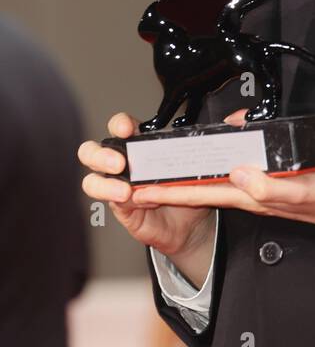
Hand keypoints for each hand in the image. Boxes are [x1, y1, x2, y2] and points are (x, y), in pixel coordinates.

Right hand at [78, 112, 214, 258]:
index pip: (118, 127)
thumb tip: (191, 139)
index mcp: (135, 144)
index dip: (118, 124)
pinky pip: (113, 203)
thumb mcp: (186, 164)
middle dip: (99, 155)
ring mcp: (115, 186)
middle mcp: (120, 163)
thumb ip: (181, 152)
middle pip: (90, 152)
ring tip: (124, 191)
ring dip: (104, 185)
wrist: (191, 221)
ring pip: (92, 181)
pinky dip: (127, 202)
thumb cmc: (185, 186)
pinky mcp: (119, 207)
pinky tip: (141, 201)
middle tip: (118, 163)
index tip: (126, 128)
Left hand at [126, 108, 314, 236]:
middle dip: (170, 186)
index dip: (169, 191)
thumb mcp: (302, 187)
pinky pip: (238, 174)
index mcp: (251, 195)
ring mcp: (262, 191)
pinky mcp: (274, 184)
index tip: (139, 190)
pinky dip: (220, 166)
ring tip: (165, 171)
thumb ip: (270, 185)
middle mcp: (252, 195)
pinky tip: (219, 157)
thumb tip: (238, 173)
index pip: (201, 192)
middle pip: (202, 188)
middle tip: (139, 181)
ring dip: (190, 178)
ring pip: (217, 182)